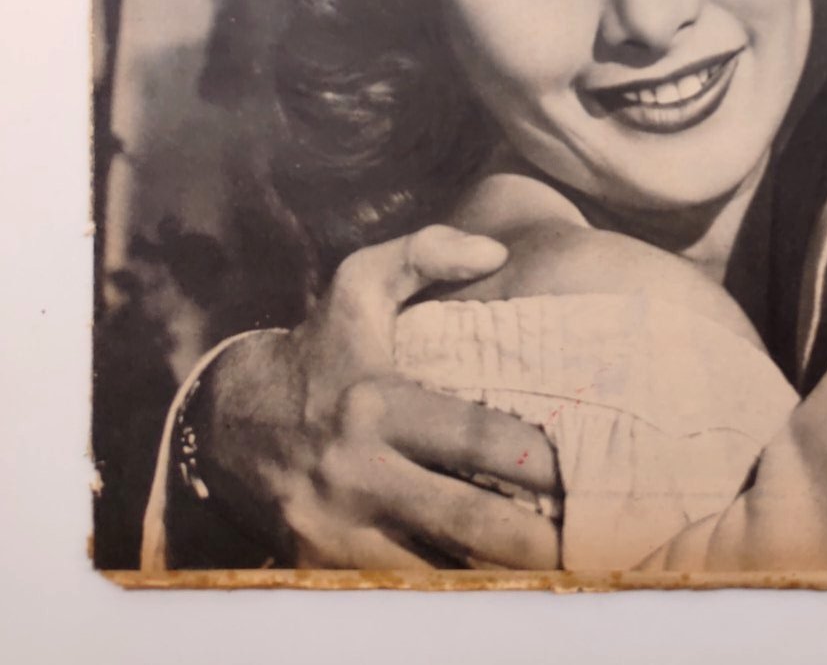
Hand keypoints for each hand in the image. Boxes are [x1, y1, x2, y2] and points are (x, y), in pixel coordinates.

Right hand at [200, 225, 561, 570]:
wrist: (232, 419)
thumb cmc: (320, 345)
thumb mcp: (361, 281)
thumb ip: (428, 251)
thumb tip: (497, 253)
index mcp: (375, 402)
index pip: (473, 437)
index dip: (532, 458)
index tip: (576, 466)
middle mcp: (357, 471)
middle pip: (463, 519)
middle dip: (528, 538)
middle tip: (580, 539)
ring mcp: (337, 527)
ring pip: (434, 570)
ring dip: (493, 574)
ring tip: (550, 570)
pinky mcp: (323, 565)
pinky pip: (399, 588)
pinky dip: (446, 588)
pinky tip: (491, 582)